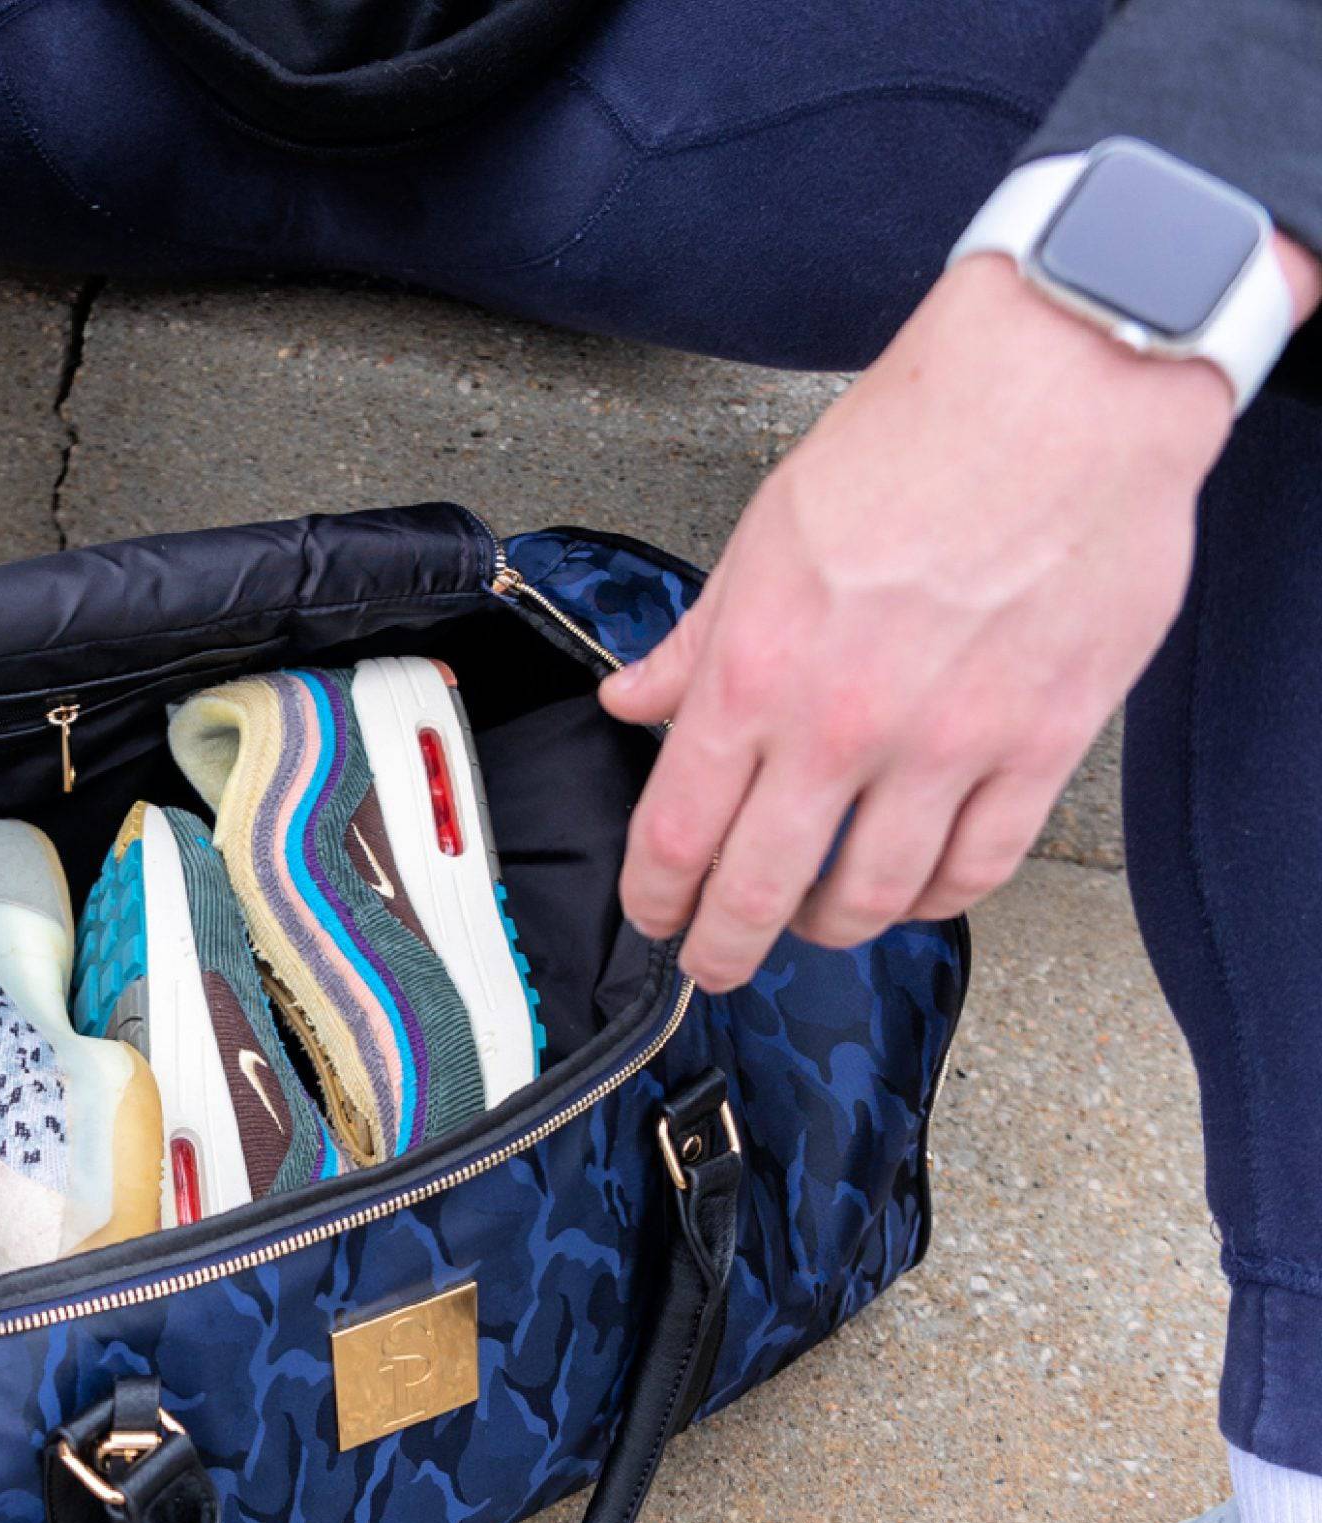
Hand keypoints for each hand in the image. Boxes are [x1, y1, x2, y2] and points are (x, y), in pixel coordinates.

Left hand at [603, 244, 1316, 992]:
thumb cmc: (920, 435)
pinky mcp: (1041, 742)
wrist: (1069, 380)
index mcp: (756, 671)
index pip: (675, 834)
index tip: (657, 917)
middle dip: (725, 947)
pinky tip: (916, 887)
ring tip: (818, 920)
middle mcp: (841, 723)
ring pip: (871, 899)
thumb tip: (632, 700)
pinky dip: (937, 895)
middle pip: (759, 892)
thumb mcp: (768, 531)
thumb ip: (697, 639)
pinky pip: (978, 866)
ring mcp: (946, 742)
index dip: (656, 899)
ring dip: (832, 927)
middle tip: (717, 962)